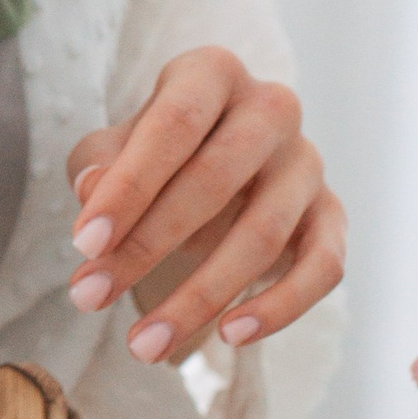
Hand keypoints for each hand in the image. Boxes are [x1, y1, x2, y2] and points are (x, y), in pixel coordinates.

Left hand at [65, 46, 342, 365]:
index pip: (174, 124)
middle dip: (148, 245)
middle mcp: (271, 108)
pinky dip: (280, 306)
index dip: (129, 185)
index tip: (83, 243)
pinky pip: (323, 266)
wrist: (215, 167)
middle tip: (89, 297)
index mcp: (212, 74)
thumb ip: (98, 163)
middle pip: (216, 179)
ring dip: (200, 296)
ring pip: (264, 233)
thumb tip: (94, 191)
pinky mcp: (333, 214)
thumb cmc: (152, 154)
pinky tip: (228, 336)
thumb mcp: (112, 148)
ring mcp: (307, 162)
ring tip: (142, 344)